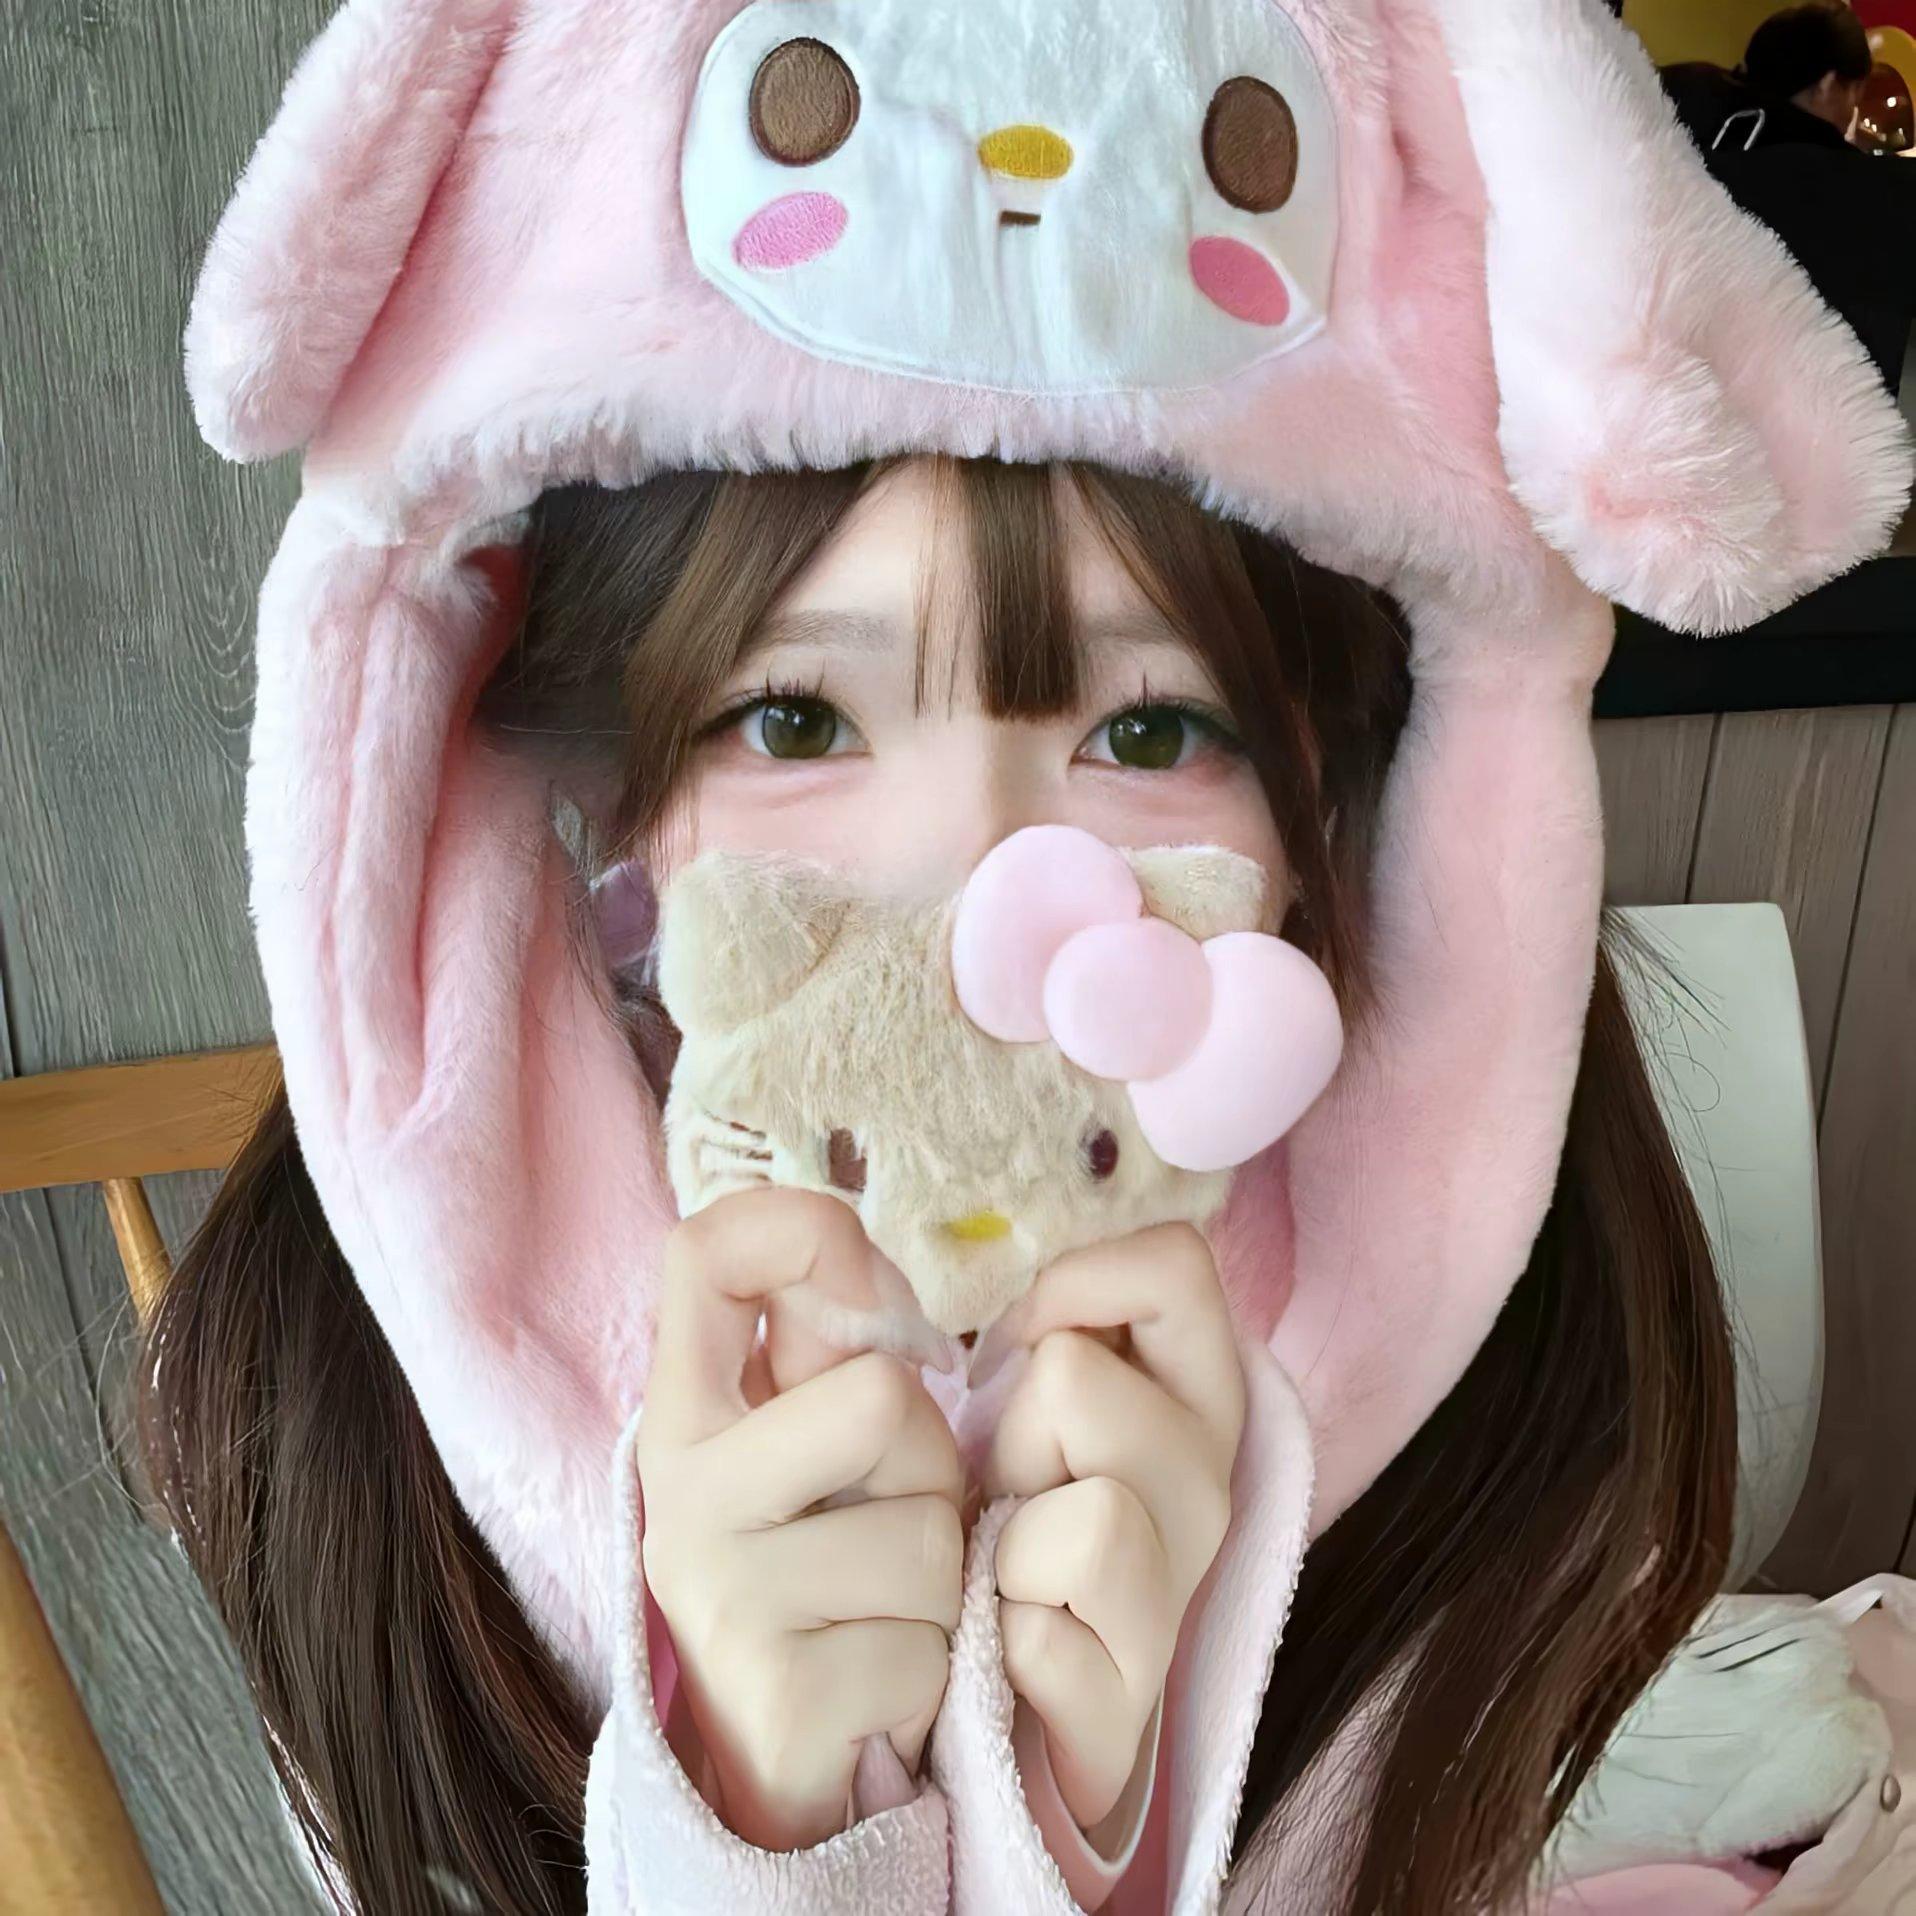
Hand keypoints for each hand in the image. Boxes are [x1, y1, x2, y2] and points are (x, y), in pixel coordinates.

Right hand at [637, 1188, 965, 1851]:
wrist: (788, 1768)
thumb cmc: (827, 1574)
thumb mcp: (817, 1450)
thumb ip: (831, 1355)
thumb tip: (867, 1270)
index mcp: (686, 1411)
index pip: (703, 1252)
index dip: (800, 1230)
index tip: (869, 1291)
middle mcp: (682, 1489)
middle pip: (883, 1395)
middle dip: (929, 1465)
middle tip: (888, 1522)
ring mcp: (720, 1591)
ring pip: (927, 1527)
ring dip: (942, 1574)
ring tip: (886, 1605)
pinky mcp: (778, 1690)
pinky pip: (928, 1634)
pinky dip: (935, 1660)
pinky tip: (881, 1677)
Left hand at [980, 1223, 1245, 1830]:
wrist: (1016, 1697)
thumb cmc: (1014, 1519)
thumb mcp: (1033, 1404)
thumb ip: (1046, 1331)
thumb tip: (1022, 1306)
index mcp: (1195, 1394)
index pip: (1178, 1264)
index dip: (1078, 1284)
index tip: (1028, 1345)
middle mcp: (1208, 1483)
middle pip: (1075, 1378)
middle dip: (1014, 1427)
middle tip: (1015, 1486)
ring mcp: (1176, 1595)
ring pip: (1083, 1515)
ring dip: (1008, 1541)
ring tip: (1009, 1565)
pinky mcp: (1126, 1702)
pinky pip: (1041, 1640)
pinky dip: (1001, 1637)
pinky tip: (1009, 1643)